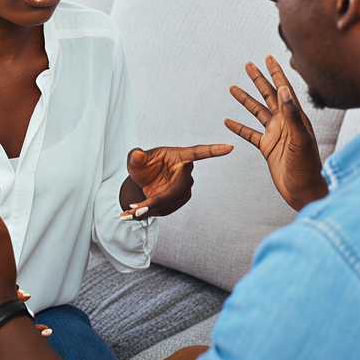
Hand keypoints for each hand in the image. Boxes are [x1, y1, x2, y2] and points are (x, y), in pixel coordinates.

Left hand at [119, 143, 233, 219]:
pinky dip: (149, 212)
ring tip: (129, 212)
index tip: (230, 147)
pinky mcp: (180, 199)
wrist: (143, 180)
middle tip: (135, 210)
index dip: (214, 150)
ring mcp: (185, 187)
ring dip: (149, 208)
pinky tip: (134, 212)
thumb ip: (136, 157)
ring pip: (169, 201)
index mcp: (180, 156)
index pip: (199, 152)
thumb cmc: (143, 165)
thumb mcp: (136, 160)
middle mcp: (186, 172)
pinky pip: (166, 208)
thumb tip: (137, 155)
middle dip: (157, 200)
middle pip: (177, 188)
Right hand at [224, 55, 327, 210]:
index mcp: (295, 117)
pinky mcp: (268, 148)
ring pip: (257, 112)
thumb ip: (292, 114)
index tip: (269, 57)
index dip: (276, 72)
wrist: (304, 191)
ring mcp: (276, 135)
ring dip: (246, 100)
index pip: (284, 89)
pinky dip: (239, 127)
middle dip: (259, 79)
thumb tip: (285, 90)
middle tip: (248, 65)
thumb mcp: (300, 139)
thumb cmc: (307, 166)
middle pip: (269, 95)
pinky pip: (250, 134)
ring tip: (232, 88)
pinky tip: (228, 121)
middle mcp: (286, 122)